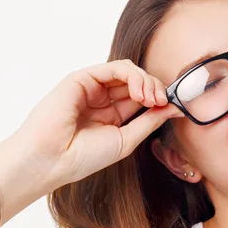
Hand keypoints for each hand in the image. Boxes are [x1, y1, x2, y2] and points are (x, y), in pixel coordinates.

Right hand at [14, 59, 182, 190]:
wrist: (51, 160)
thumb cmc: (83, 156)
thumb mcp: (127, 140)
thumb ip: (150, 121)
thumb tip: (176, 108)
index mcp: (112, 115)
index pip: (143, 98)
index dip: (161, 99)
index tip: (175, 107)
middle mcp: (103, 99)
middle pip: (139, 83)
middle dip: (156, 89)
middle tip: (163, 101)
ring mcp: (93, 87)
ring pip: (129, 72)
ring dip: (147, 81)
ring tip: (152, 99)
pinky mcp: (83, 78)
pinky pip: (115, 68)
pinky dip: (133, 76)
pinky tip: (140, 92)